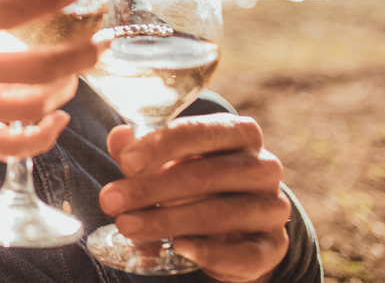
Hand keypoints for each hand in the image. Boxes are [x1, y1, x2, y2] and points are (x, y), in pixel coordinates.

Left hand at [98, 114, 289, 282]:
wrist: (237, 225)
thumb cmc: (196, 178)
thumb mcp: (168, 158)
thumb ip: (141, 148)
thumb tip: (119, 138)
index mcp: (239, 133)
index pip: (200, 132)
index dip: (160, 146)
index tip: (126, 162)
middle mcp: (262, 166)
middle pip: (204, 175)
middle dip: (151, 189)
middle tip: (111, 201)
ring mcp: (272, 207)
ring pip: (219, 214)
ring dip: (167, 221)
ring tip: (128, 225)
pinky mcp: (273, 246)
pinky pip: (244, 253)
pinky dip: (209, 252)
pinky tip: (179, 247)